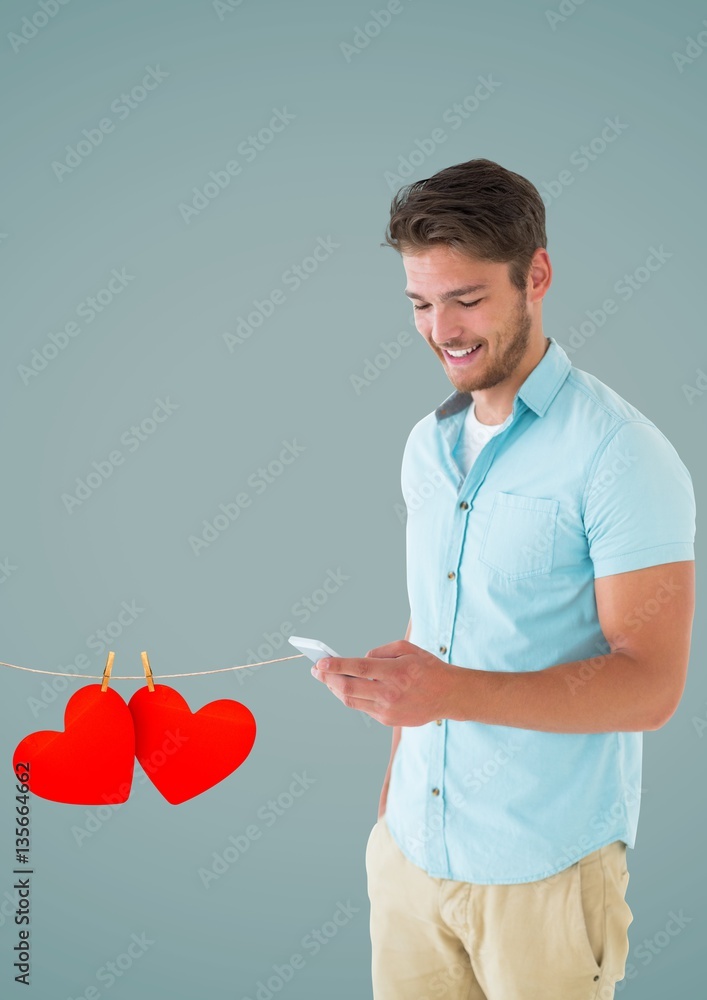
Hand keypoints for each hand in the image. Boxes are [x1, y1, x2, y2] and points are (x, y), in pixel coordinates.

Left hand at [310, 639, 455, 726]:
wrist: (449, 695)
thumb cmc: (427, 667)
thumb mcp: (407, 649)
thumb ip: (380, 652)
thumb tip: (358, 661)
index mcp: (396, 672)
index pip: (359, 668)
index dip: (336, 666)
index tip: (320, 662)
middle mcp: (390, 693)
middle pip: (349, 689)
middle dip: (328, 679)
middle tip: (316, 670)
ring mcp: (388, 710)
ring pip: (352, 701)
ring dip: (335, 689)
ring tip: (326, 678)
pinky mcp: (388, 720)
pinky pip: (363, 708)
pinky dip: (352, 697)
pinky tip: (346, 688)